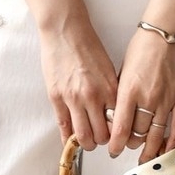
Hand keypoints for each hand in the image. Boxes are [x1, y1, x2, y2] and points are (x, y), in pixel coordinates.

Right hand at [39, 21, 118, 149]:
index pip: (118, 124)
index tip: (116, 136)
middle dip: (102, 141)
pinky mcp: (56, 97)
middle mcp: (93, 97)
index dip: (118, 134)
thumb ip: (111, 93)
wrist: (66, 31)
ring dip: (86, 143)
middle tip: (100, 139)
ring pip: (82, 136)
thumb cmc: (87, 46)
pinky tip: (69, 140)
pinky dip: (67, 138)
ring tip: (87, 141)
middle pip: (101, 135)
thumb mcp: (108, 70)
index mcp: (109, 89)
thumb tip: (112, 114)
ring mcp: (73, 98)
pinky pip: (63, 126)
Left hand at [107, 28, 174, 160]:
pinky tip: (166, 149)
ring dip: (149, 149)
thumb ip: (119, 97)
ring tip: (144, 157)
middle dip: (130, 144)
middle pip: (138, 134)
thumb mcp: (121, 72)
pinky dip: (171, 141)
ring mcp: (166, 100)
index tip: (112, 151)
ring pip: (156, 135)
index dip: (115, 144)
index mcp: (128, 91)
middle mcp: (147, 98)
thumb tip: (115, 119)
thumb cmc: (141, 49)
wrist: (165, 35)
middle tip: (127, 146)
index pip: (120, 128)